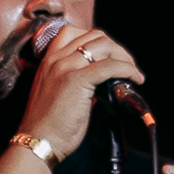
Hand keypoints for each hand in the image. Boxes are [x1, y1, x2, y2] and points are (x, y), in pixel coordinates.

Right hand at [12, 20, 146, 164]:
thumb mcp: (59, 94)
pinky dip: (127, 69)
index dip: (99, 42)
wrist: (38, 141)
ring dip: (124, 57)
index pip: (76, 32)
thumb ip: (77, 82)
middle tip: (127, 66)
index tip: (111, 58)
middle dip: (116, 49)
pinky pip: (110, 66)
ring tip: (133, 73)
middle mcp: (56, 58)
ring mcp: (65, 67)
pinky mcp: (77, 80)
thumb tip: (102, 82)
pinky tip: (135, 78)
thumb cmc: (49, 125)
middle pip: (95, 36)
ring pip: (104, 47)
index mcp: (49, 59)